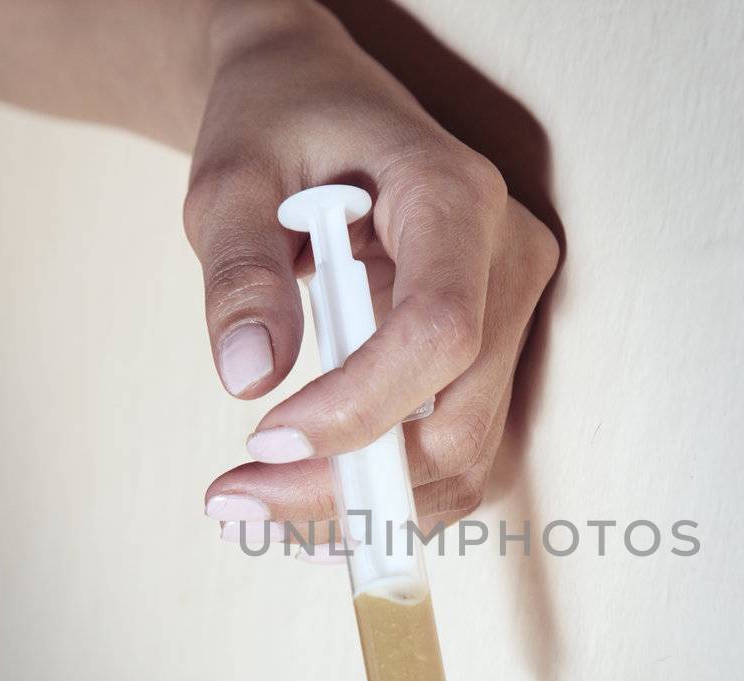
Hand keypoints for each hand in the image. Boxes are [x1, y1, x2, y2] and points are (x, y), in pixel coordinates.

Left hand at [191, 3, 557, 543]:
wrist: (316, 102)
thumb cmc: (279, 123)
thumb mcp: (232, 176)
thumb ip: (240, 270)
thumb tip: (248, 377)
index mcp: (457, 197)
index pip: (440, 330)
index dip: (361, 406)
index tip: (263, 441)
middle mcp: (508, 260)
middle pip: (459, 418)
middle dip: (349, 483)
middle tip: (234, 502)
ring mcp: (511, 312)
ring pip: (466, 456)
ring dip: (366, 508)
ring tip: (255, 510)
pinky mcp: (491, 354)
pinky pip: (458, 453)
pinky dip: (392, 499)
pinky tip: (312, 514)